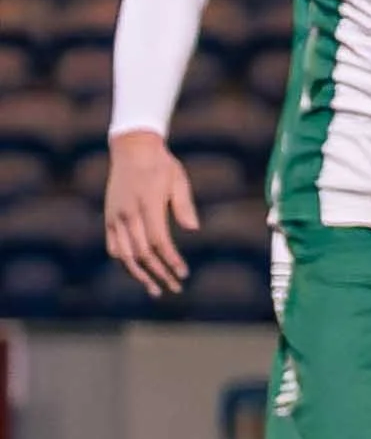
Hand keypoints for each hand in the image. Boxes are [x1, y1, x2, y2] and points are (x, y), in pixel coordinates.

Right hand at [102, 131, 198, 296]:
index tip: (183, 274)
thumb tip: (193, 229)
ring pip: (123, 254)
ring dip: (139, 274)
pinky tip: (138, 272)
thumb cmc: (161, 165)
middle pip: (142, 253)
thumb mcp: (178, 180)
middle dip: (159, 273)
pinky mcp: (109, 217)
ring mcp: (115, 217)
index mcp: (147, 205)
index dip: (171, 260)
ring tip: (155, 289)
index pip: (158, 241)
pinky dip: (125, 262)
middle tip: (175, 288)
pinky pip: (113, 246)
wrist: (132, 149)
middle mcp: (127, 214)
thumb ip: (184, 205)